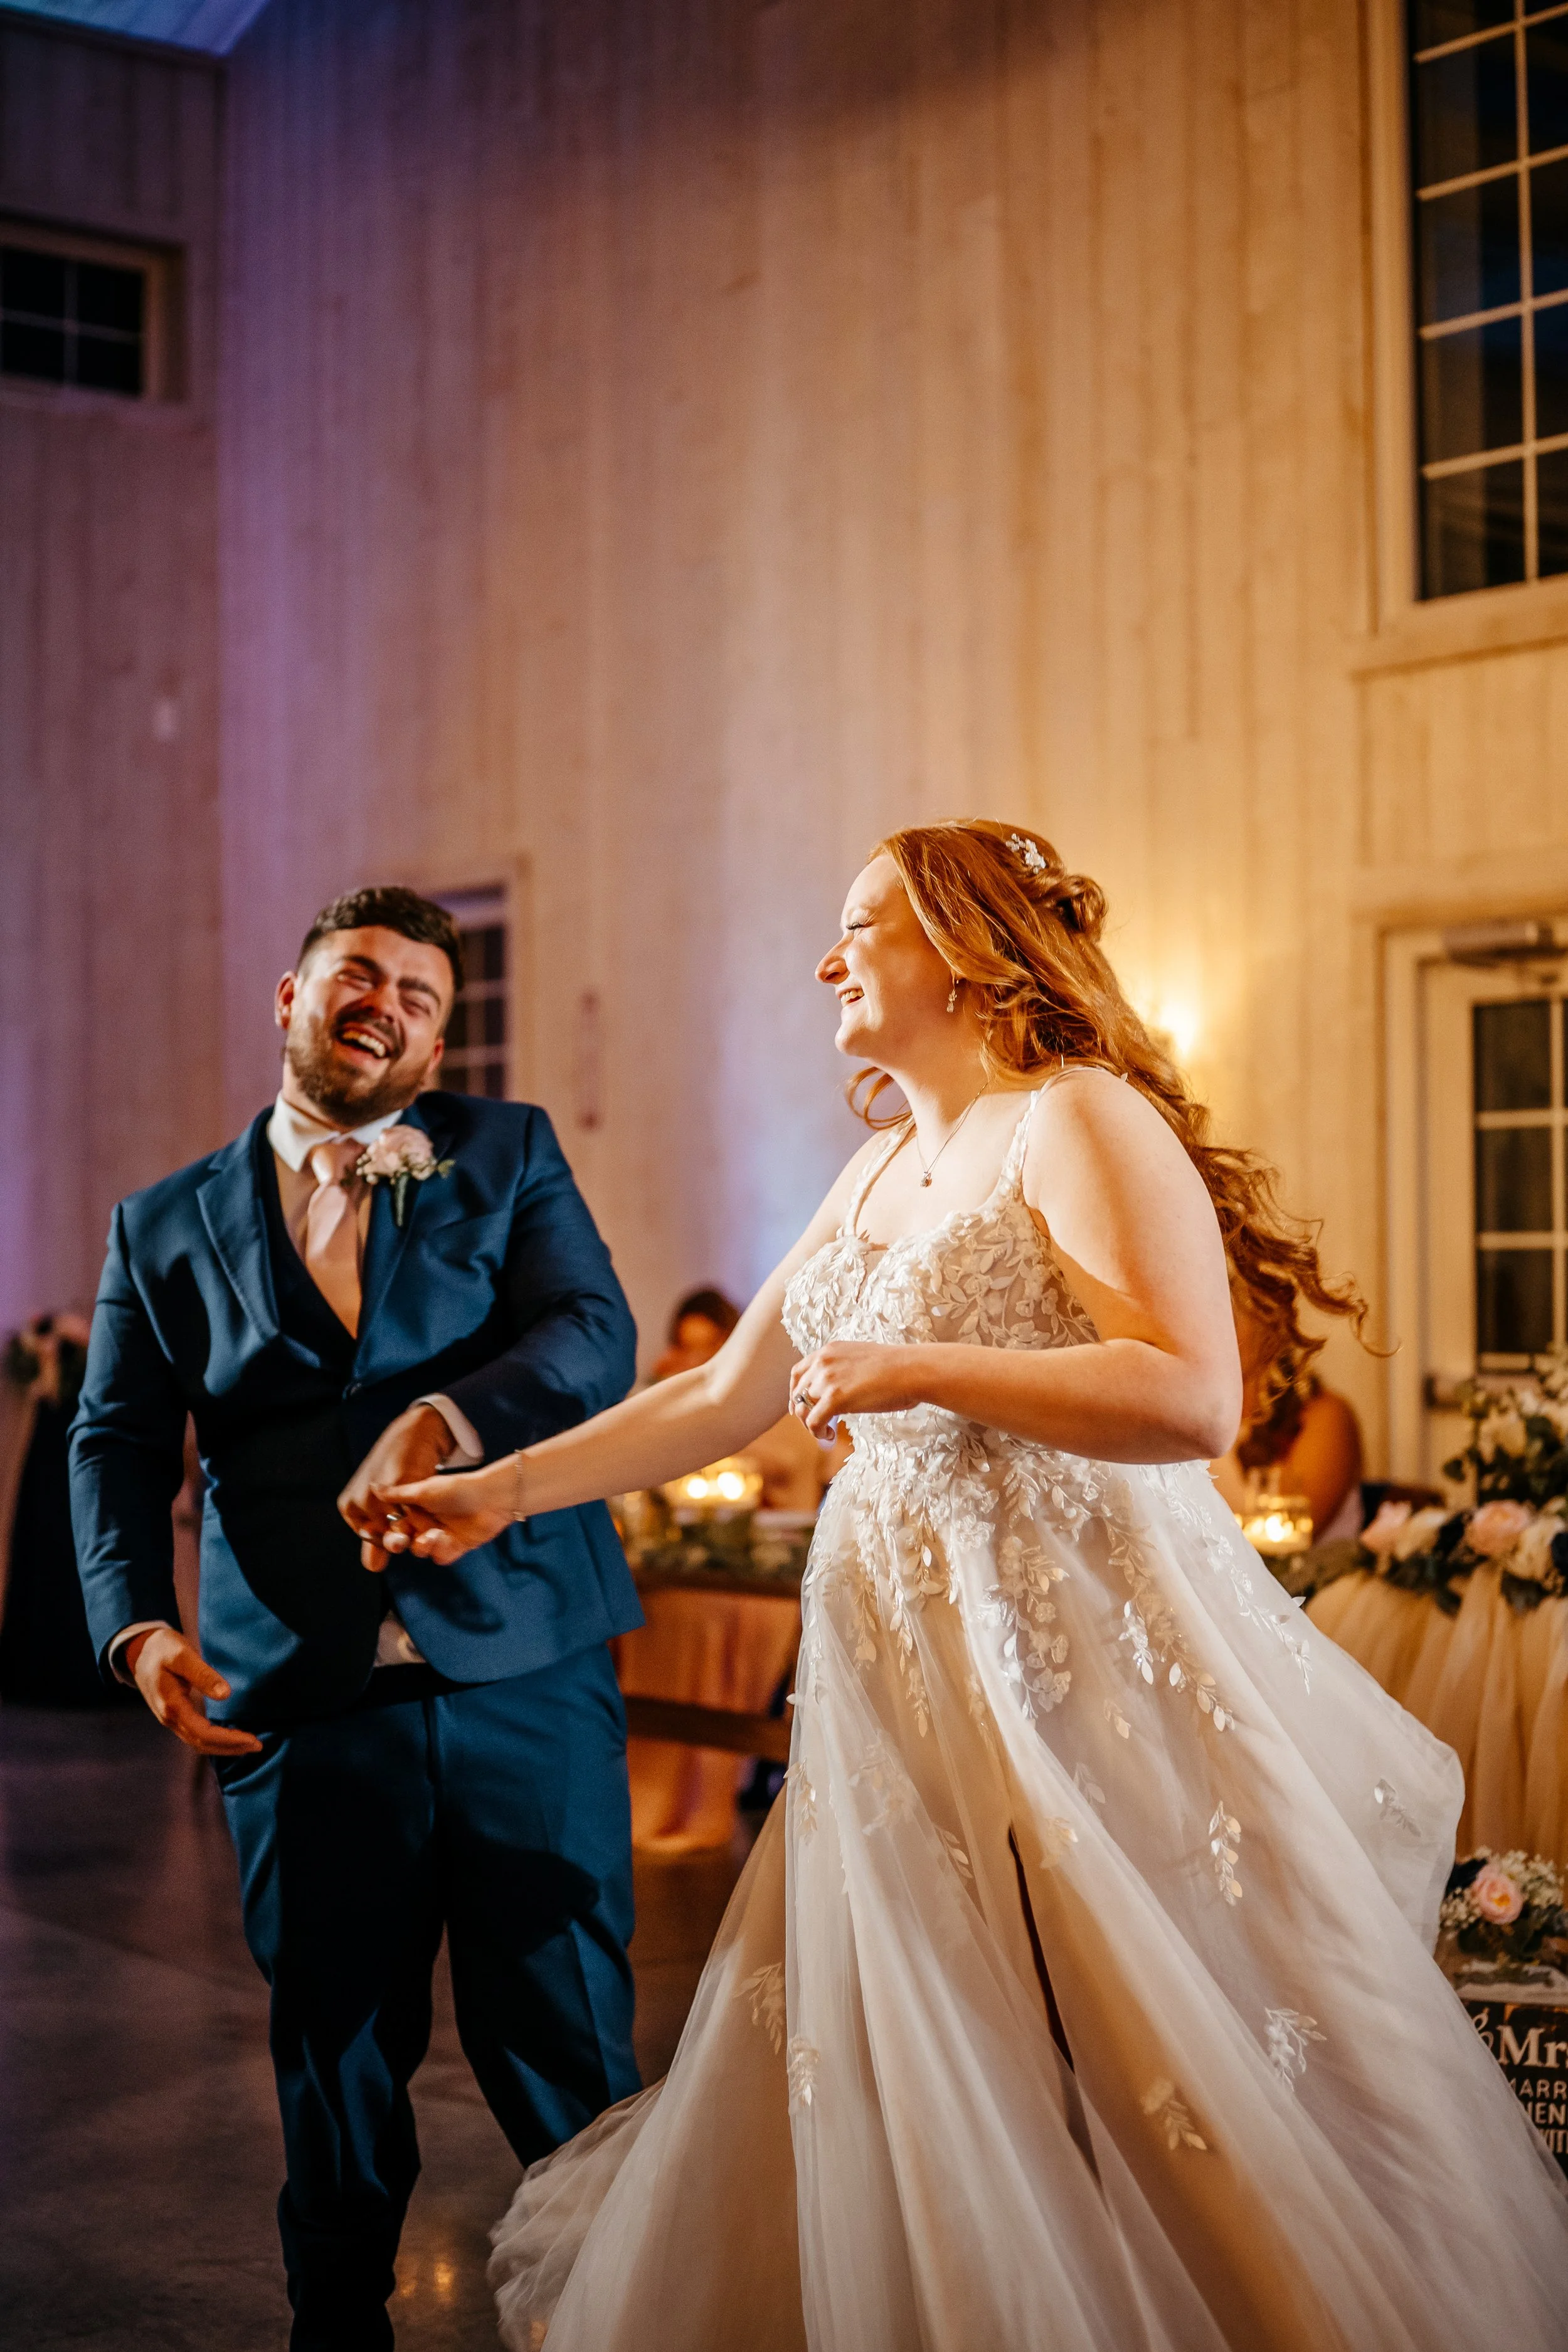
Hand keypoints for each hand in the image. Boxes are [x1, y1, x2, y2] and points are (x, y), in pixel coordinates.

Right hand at [124, 1627, 263, 1756]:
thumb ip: (203, 1675)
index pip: (203, 1733)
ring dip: (222, 1747)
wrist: (138, 1650)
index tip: (252, 1739)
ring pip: (197, 1742)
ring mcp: (170, 1718)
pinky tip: (228, 1736)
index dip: (228, 1739)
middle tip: (258, 1746)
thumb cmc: (161, 1649)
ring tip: (247, 1745)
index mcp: (172, 1706)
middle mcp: (169, 1718)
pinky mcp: (174, 1715)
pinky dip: (213, 1740)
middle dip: (230, 1747)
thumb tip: (225, 1695)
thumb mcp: (182, 1655)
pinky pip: (194, 1735)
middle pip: (201, 1743)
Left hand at [339, 1404, 452, 1571]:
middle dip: (401, 1541)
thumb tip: (373, 1568)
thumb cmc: (393, 1470)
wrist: (411, 1435)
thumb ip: (376, 1536)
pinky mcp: (399, 1482)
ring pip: (401, 1527)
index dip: (388, 1542)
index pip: (370, 1540)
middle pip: (384, 1537)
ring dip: (416, 1531)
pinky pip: (414, 1511)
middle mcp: (359, 1501)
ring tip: (427, 1526)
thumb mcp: (378, 1504)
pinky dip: (424, 1516)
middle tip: (410, 1540)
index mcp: (350, 1507)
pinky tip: (431, 1510)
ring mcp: (378, 1492)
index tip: (403, 1538)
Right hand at [371, 1456, 517, 1566]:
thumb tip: (373, 1487)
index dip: (386, 1529)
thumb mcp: (424, 1489)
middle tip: (402, 1539)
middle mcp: (426, 1522)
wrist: (491, 1497)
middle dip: (401, 1541)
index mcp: (417, 1507)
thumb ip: (398, 1494)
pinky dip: (441, 1550)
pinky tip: (446, 1539)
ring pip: (421, 1550)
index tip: (378, 1531)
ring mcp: (441, 1535)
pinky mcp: (457, 1546)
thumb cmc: (457, 1488)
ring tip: (433, 1534)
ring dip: (423, 1545)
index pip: (394, 1523)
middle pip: (405, 1540)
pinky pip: (440, 1557)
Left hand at [788, 1342, 920, 1436]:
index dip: (795, 1392)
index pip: (798, 1372)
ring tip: (825, 1431)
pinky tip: (829, 1435)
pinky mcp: (834, 1398)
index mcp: (829, 1350)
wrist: (911, 1370)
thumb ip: (844, 1370)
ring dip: (811, 1423)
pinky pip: (813, 1421)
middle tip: (814, 1424)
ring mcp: (827, 1379)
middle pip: (798, 1392)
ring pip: (804, 1408)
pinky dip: (817, 1432)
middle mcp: (822, 1362)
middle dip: (803, 1411)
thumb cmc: (897, 1368)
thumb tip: (839, 1392)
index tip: (799, 1407)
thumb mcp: (861, 1359)